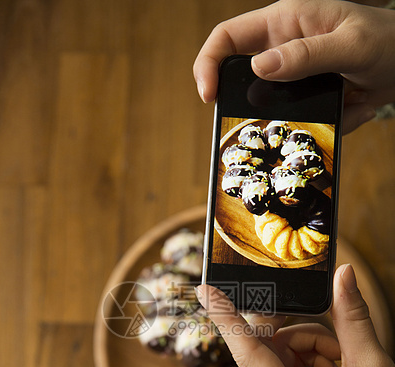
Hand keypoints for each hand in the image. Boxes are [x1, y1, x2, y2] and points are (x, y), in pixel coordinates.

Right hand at [193, 0, 394, 133]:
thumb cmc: (387, 39)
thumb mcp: (350, 45)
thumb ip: (307, 55)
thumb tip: (259, 68)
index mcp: (284, 23)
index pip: (228, 38)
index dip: (209, 63)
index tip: (209, 95)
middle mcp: (283, 51)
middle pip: (241, 78)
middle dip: (245, 105)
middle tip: (258, 125)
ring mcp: (295, 78)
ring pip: (270, 107)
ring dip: (288, 121)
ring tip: (324, 115)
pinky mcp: (309, 99)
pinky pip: (299, 120)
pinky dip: (320, 125)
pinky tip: (351, 109)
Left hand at [195, 264, 394, 366]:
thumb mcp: (371, 366)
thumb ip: (351, 316)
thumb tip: (344, 274)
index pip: (247, 353)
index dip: (225, 317)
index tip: (205, 290)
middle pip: (267, 350)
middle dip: (298, 333)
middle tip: (328, 328)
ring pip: (277, 357)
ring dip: (308, 346)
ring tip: (342, 360)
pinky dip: (308, 359)